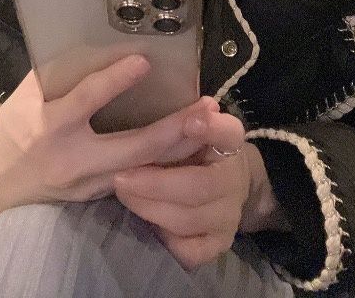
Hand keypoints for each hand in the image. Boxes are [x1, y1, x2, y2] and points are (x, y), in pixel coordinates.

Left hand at [113, 107, 250, 270]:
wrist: (221, 186)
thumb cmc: (193, 149)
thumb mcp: (189, 127)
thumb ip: (180, 118)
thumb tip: (175, 103)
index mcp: (231, 143)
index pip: (229, 133)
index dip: (211, 129)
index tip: (188, 122)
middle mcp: (234, 182)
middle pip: (199, 186)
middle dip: (155, 184)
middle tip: (119, 177)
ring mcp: (229, 217)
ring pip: (188, 220)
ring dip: (150, 208)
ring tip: (122, 194)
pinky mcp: (219, 245)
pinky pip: (190, 251)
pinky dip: (165, 239)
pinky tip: (145, 224)